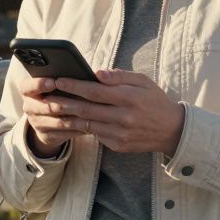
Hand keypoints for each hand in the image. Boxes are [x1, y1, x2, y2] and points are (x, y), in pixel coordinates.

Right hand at [19, 76, 88, 157]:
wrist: (49, 120)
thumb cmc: (56, 94)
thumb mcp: (54, 85)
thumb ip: (63, 78)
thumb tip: (89, 72)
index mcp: (27, 91)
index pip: (27, 86)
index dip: (39, 84)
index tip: (54, 82)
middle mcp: (29, 107)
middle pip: (45, 106)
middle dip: (63, 103)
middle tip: (81, 100)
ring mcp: (36, 123)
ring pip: (58, 121)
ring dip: (75, 117)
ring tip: (91, 112)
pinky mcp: (46, 136)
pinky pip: (64, 133)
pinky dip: (78, 128)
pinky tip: (90, 124)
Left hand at [40, 70, 185, 155]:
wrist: (173, 131)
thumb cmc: (155, 101)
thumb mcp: (143, 82)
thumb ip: (120, 76)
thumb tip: (97, 73)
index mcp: (129, 98)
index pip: (95, 91)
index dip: (75, 86)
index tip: (59, 80)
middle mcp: (124, 117)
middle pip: (86, 109)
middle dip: (64, 102)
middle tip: (47, 96)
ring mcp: (120, 134)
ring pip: (87, 124)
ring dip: (68, 116)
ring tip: (53, 107)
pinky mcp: (118, 145)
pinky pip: (96, 134)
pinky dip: (83, 127)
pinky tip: (71, 120)